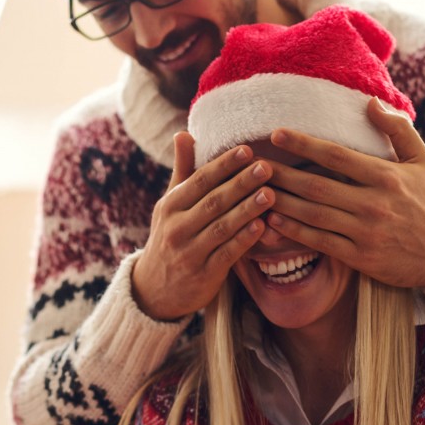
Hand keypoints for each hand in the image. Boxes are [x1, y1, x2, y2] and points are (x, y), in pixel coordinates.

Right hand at [132, 132, 274, 319]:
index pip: (200, 180)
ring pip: (222, 227)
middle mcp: (176, 227)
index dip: (224, 165)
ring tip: (271, 194)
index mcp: (170, 206)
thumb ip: (182, 172)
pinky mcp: (202, 275)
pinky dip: (244, 240)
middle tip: (267, 167)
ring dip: (247, 210)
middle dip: (241, 183)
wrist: (154, 290)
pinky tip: (262, 227)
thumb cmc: (169, 238)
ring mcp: (189, 252)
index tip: (248, 150)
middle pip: (213, 201)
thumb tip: (184, 133)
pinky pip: (226, 254)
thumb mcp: (170, 206)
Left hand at [266, 98, 424, 290]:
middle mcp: (373, 204)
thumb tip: (370, 103)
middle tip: (253, 164)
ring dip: (281, 203)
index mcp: (386, 176)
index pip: (336, 155)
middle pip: (316, 186)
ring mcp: (365, 233)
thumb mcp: (423, 160)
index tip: (276, 134)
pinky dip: (294, 233)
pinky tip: (273, 222)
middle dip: (281, 174)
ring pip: (313, 216)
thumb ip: (397, 129)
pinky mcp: (361, 258)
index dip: (303, 144)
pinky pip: (320, 243)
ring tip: (255, 191)